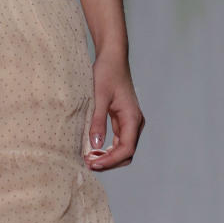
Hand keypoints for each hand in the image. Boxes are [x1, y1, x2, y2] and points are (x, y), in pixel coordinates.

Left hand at [83, 50, 144, 170]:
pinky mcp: (123, 119)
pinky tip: (93, 150)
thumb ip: (97, 121)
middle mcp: (135, 122)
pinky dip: (108, 148)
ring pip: (123, 148)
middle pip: (126, 153)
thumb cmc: (106, 73)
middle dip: (109, 162)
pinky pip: (118, 140)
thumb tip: (95, 146)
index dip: (110, 160)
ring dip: (108, 156)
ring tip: (89, 159)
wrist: (112, 58)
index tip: (92, 164)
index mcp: (133, 118)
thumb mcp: (99, 97)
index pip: (126, 149)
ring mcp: (131, 122)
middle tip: (88, 164)